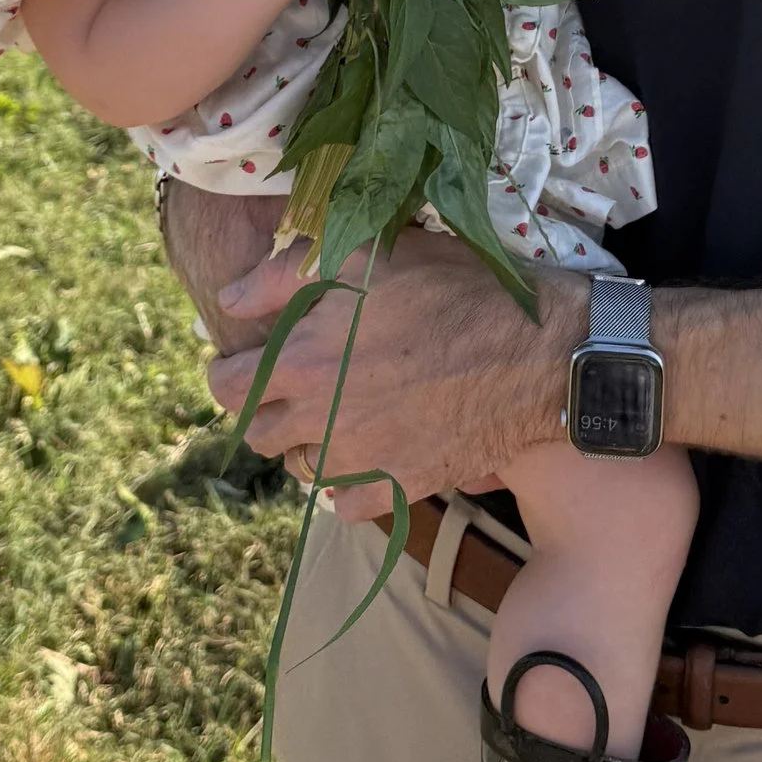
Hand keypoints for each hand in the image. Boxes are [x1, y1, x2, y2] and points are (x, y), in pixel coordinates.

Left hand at [208, 227, 569, 520]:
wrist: (535, 351)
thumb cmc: (454, 289)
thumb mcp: (370, 255)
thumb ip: (286, 274)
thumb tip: (229, 300)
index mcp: (304, 360)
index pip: (227, 386)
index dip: (227, 372)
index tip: (244, 361)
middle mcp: (322, 418)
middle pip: (261, 433)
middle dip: (267, 408)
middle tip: (294, 385)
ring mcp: (361, 460)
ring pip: (302, 470)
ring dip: (307, 445)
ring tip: (334, 416)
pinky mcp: (400, 487)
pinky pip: (347, 506)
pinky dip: (346, 487)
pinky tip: (365, 455)